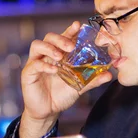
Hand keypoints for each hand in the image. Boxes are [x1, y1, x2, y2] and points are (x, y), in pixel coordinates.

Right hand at [20, 21, 112, 137]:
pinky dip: (44, 65)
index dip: (70, 30)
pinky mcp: (28, 73)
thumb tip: (109, 74)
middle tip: (71, 46)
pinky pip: (34, 64)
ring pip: (37, 45)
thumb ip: (93, 80)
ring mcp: (36, 63)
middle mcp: (47, 55)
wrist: (48, 111)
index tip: (78, 26)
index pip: (64, 37)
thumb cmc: (61, 95)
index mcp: (59, 55)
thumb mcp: (80, 86)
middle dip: (60, 38)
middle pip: (49, 37)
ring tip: (59, 56)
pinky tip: (53, 70)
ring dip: (49, 48)